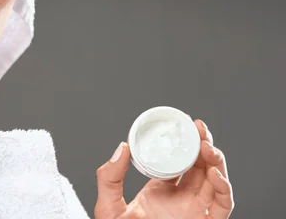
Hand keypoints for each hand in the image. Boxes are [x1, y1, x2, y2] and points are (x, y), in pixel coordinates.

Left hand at [94, 119, 233, 218]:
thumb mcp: (108, 207)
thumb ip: (109, 178)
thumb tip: (122, 148)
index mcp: (159, 191)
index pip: (176, 162)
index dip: (183, 142)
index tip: (183, 123)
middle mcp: (180, 199)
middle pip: (199, 166)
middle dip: (202, 144)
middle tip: (198, 127)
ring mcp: (194, 211)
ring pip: (214, 181)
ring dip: (215, 161)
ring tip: (206, 146)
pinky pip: (222, 206)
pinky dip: (224, 188)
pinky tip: (215, 173)